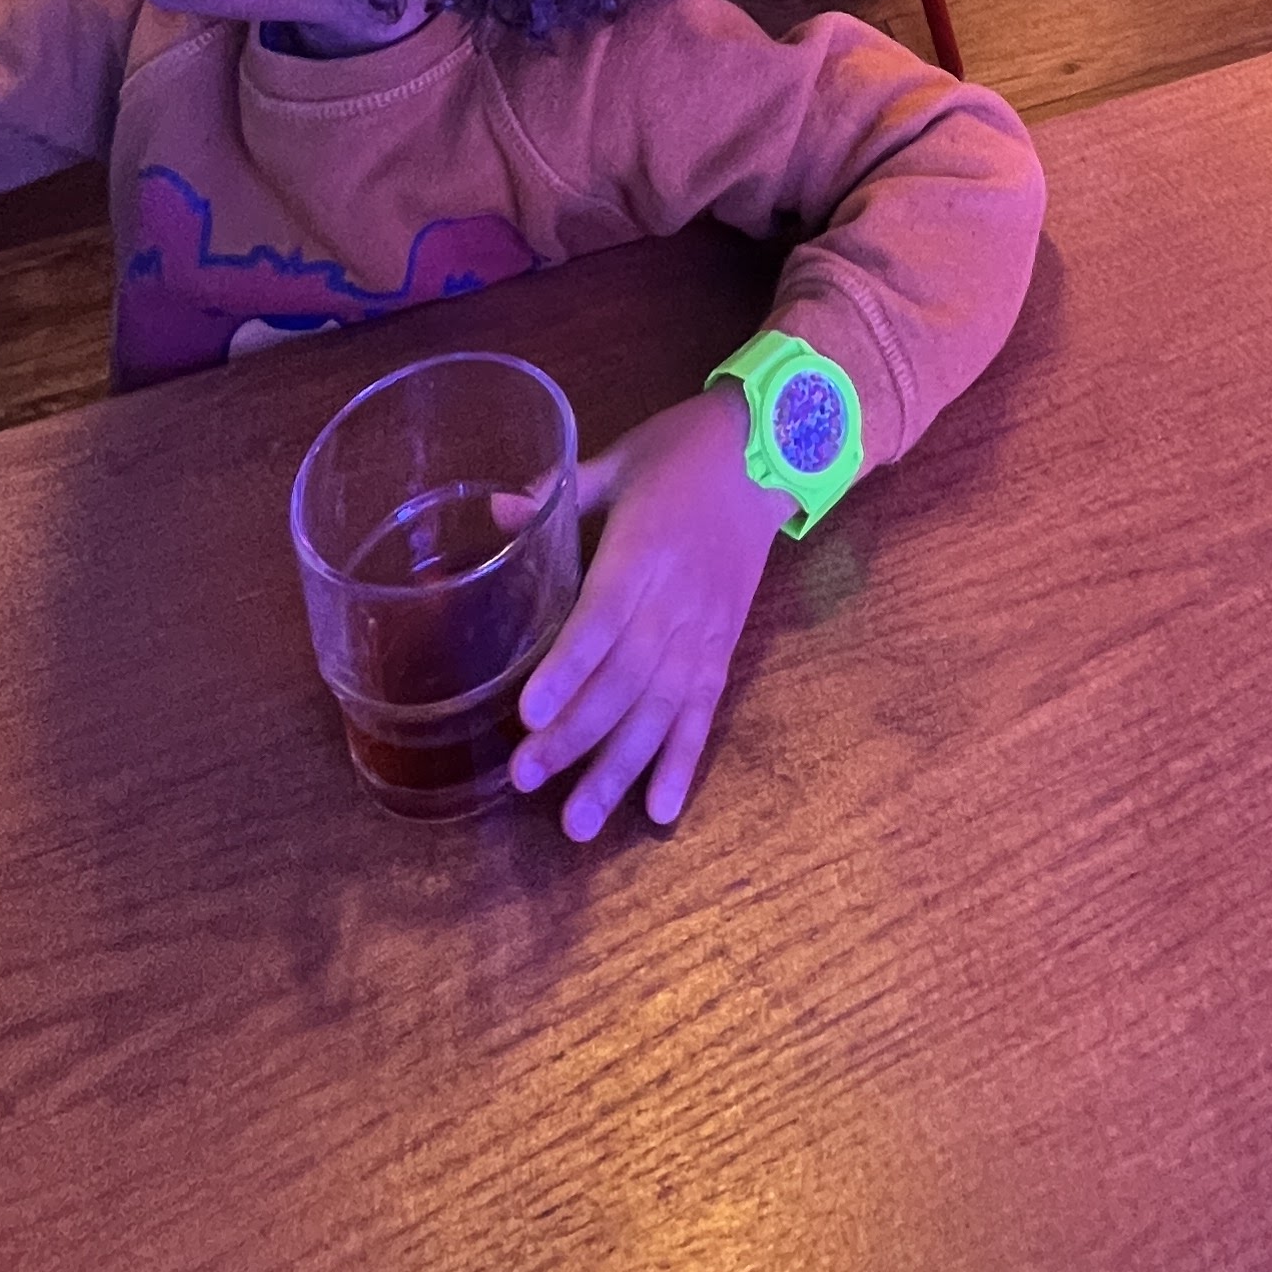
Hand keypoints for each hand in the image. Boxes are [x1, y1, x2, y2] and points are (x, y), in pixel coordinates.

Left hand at [509, 385, 791, 838]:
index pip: (602, 617)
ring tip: (579, 821)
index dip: (568, 668)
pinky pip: (705, 713)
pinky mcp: (726, 648)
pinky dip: (684, 763)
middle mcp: (676, 600)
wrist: (773, 452)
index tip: (529, 715)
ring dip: (619, 769)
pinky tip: (660, 811)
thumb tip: (498, 514)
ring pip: (660, 711)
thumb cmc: (685, 451)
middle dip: (574, 735)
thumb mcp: (620, 456)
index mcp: (644, 549)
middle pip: (624, 679)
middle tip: (526, 779)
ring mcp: (706, 631)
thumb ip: (560, 489)